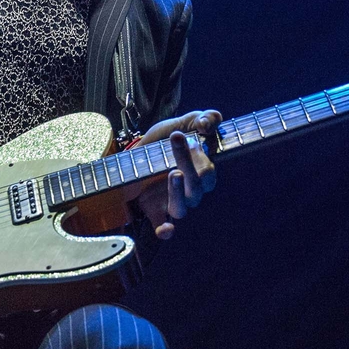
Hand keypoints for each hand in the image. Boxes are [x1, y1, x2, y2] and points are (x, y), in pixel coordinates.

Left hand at [134, 109, 220, 239]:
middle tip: (176, 139)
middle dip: (188, 162)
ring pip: (182, 207)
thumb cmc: (166, 140)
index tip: (189, 132)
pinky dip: (165, 230)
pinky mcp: (155, 211)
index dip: (202, 155)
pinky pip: (163, 226)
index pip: (208, 170)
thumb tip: (210, 120)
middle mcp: (191, 191)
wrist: (138, 154)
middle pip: (197, 186)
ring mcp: (173, 202)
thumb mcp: (182, 123)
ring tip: (173, 174)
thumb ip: (202, 118)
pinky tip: (165, 230)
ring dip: (178, 192)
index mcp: (201, 172)